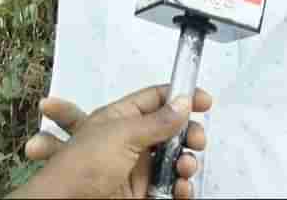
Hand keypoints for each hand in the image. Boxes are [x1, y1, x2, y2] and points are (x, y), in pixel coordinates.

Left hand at [8, 85, 212, 198]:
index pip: (154, 100)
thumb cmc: (81, 166)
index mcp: (119, 118)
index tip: (205, 101)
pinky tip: (180, 188)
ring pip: (174, 160)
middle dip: (188, 134)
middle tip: (197, 140)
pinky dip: (181, 187)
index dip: (179, 96)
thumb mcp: (121, 135)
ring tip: (184, 167)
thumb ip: (156, 121)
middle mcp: (130, 141)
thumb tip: (182, 101)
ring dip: (186, 162)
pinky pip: (171, 187)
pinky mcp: (143, 193)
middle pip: (170, 131)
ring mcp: (137, 168)